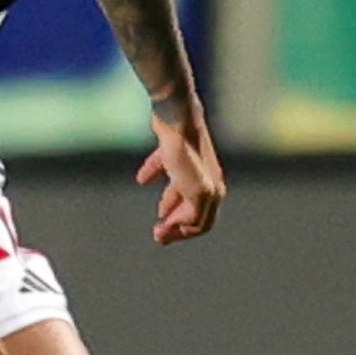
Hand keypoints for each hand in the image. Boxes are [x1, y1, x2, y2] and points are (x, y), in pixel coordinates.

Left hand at [137, 99, 224, 243]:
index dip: (183, 234)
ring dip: (170, 204)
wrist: (176, 118)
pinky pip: (166, 167)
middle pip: (194, 209)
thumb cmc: (186, 154)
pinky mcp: (174, 148)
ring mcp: (191, 162)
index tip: (162, 237)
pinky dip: (155, 174)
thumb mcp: (195, 191)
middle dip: (177, 223)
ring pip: (182, 190)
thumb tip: (184, 227)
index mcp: (213, 190)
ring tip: (159, 213)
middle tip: (158, 233)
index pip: (203, 223)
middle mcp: (206, 178)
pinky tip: (142, 178)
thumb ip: (194, 213)